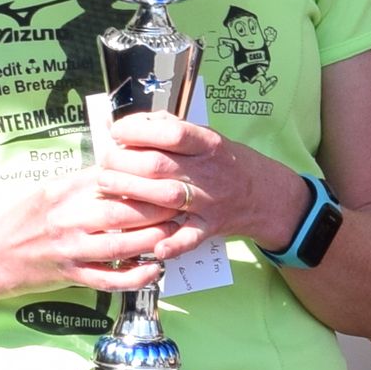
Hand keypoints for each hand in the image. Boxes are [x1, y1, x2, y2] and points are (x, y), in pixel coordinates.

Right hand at [0, 162, 175, 297]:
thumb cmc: (25, 217)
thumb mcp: (50, 188)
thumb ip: (86, 180)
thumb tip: (124, 164)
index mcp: (64, 190)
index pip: (112, 178)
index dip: (144, 178)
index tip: (168, 176)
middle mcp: (67, 218)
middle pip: (122, 211)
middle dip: (158, 209)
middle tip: (182, 205)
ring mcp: (69, 249)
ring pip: (120, 245)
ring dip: (153, 240)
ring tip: (175, 233)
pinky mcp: (70, 275)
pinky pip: (110, 279)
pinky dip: (136, 276)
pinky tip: (155, 269)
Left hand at [90, 110, 301, 262]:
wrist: (266, 194)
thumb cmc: (228, 162)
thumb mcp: (208, 136)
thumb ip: (172, 128)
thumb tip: (134, 122)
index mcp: (208, 144)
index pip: (171, 132)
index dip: (138, 131)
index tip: (116, 132)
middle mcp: (209, 171)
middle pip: (160, 165)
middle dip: (123, 162)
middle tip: (104, 162)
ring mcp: (210, 201)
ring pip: (167, 197)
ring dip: (132, 192)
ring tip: (106, 186)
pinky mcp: (210, 227)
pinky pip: (190, 237)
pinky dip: (173, 244)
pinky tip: (154, 246)